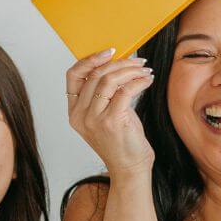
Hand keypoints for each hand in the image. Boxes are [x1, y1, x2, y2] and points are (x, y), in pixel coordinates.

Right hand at [65, 48, 155, 176]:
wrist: (129, 168)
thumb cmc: (121, 140)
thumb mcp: (106, 114)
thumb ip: (104, 93)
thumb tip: (117, 63)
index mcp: (74, 111)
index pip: (73, 76)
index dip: (90, 59)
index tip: (110, 52)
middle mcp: (80, 115)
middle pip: (95, 74)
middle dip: (120, 63)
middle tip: (138, 62)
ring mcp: (94, 119)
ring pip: (109, 80)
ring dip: (130, 71)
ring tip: (145, 71)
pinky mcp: (112, 122)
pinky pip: (125, 91)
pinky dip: (139, 81)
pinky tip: (148, 81)